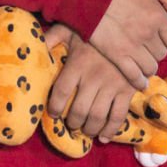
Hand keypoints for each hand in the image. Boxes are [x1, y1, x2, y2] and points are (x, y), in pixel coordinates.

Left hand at [44, 24, 136, 142]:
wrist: (130, 29)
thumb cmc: (96, 31)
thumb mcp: (71, 29)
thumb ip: (53, 37)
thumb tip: (36, 46)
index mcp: (78, 63)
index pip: (61, 92)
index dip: (55, 107)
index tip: (53, 114)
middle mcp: (94, 77)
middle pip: (79, 110)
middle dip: (73, 122)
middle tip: (71, 124)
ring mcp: (112, 85)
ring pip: (97, 116)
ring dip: (89, 128)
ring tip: (85, 130)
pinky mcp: (128, 90)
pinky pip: (118, 116)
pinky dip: (110, 130)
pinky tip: (103, 136)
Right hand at [87, 0, 166, 88]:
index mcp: (157, 16)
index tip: (158, 35)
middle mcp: (148, 34)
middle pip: (161, 53)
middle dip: (155, 50)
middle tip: (146, 45)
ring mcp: (132, 47)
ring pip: (150, 67)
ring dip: (148, 65)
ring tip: (141, 60)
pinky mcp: (117, 56)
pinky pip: (134, 76)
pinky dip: (139, 82)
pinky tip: (140, 82)